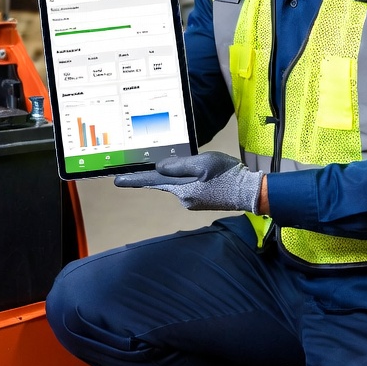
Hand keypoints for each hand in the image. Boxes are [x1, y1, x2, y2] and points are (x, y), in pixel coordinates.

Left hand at [114, 151, 262, 211]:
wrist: (250, 191)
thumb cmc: (228, 175)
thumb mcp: (202, 163)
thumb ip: (178, 166)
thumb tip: (159, 166)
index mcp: (182, 190)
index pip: (152, 182)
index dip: (134, 179)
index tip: (116, 180)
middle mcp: (184, 199)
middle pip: (166, 182)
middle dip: (161, 173)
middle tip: (145, 170)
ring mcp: (192, 201)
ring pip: (179, 183)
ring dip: (183, 173)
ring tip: (205, 167)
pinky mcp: (201, 199)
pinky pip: (189, 186)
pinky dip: (192, 178)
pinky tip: (206, 173)